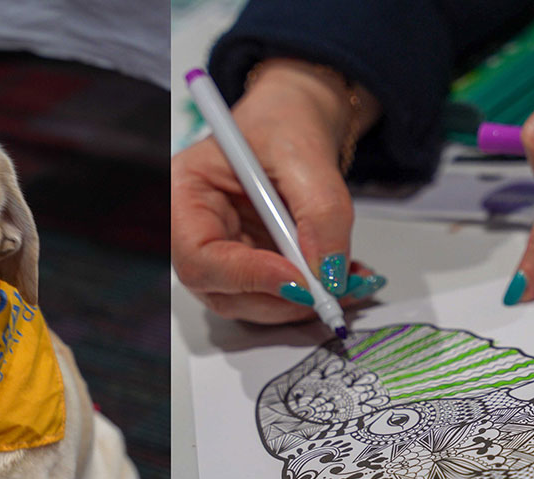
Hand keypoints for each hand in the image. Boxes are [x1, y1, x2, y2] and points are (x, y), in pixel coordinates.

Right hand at [172, 58, 384, 322]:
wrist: (298, 119)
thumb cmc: (282, 120)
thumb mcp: (304, 152)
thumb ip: (319, 211)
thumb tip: (328, 271)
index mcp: (184, 194)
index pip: (200, 257)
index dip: (248, 276)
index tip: (300, 281)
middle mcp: (198, 233)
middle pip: (224, 292)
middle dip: (281, 299)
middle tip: (332, 291)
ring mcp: (227, 254)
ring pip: (254, 304)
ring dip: (303, 304)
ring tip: (348, 282)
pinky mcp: (256, 268)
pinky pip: (280, 297)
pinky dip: (315, 296)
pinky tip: (344, 279)